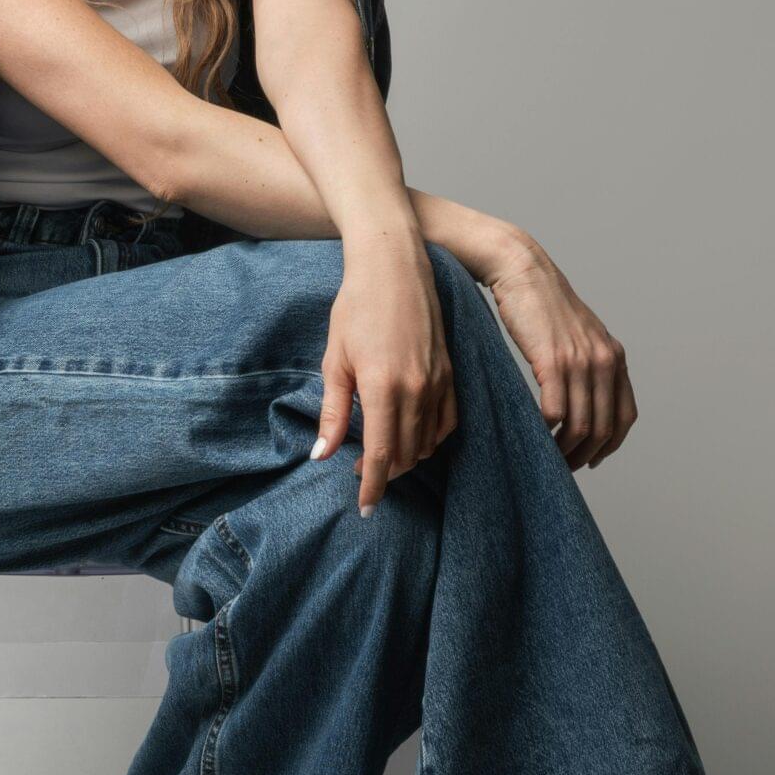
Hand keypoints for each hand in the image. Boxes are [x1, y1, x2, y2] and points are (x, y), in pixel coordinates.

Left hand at [313, 233, 458, 511]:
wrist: (394, 266)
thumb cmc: (356, 308)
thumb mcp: (334, 361)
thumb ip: (333, 412)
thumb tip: (322, 455)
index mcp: (383, 389)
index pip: (380, 455)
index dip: (372, 486)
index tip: (366, 508)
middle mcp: (417, 390)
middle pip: (405, 454)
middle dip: (384, 472)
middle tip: (361, 473)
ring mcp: (439, 382)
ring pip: (428, 442)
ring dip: (406, 456)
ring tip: (382, 453)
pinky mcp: (452, 372)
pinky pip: (447, 421)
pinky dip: (431, 437)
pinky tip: (413, 436)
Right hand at [470, 221, 636, 470]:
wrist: (523, 271)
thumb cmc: (542, 305)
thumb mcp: (579, 336)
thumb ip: (588, 364)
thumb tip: (583, 401)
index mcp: (614, 357)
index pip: (625, 416)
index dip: (611, 445)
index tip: (593, 459)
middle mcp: (604, 361)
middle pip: (604, 427)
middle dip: (586, 455)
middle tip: (564, 467)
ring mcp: (580, 362)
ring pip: (581, 426)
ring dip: (565, 450)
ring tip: (548, 457)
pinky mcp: (552, 361)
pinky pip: (555, 412)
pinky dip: (546, 431)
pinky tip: (535, 433)